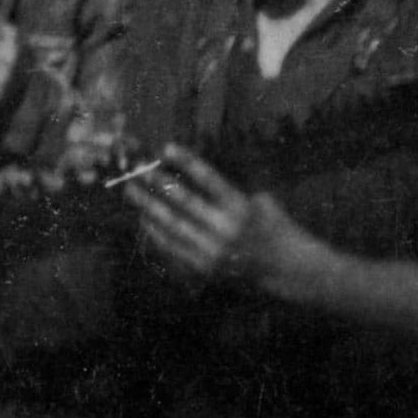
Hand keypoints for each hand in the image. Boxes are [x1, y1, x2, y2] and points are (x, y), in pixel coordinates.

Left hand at [125, 144, 309, 293]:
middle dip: (157, 183)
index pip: (210, 179)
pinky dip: (156, 233)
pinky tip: (144, 219)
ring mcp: (213, 252)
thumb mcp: (262, 202)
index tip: (166, 147)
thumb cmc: (275, 227)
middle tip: (136, 168)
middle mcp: (226, 230)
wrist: (287, 270)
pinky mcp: (205, 268)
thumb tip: (195, 173)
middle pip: (183, 202)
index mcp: (242, 208)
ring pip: (173, 225)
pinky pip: (173, 248)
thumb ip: (231, 190)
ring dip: (149, 207)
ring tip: (131, 191)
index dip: (187, 162)